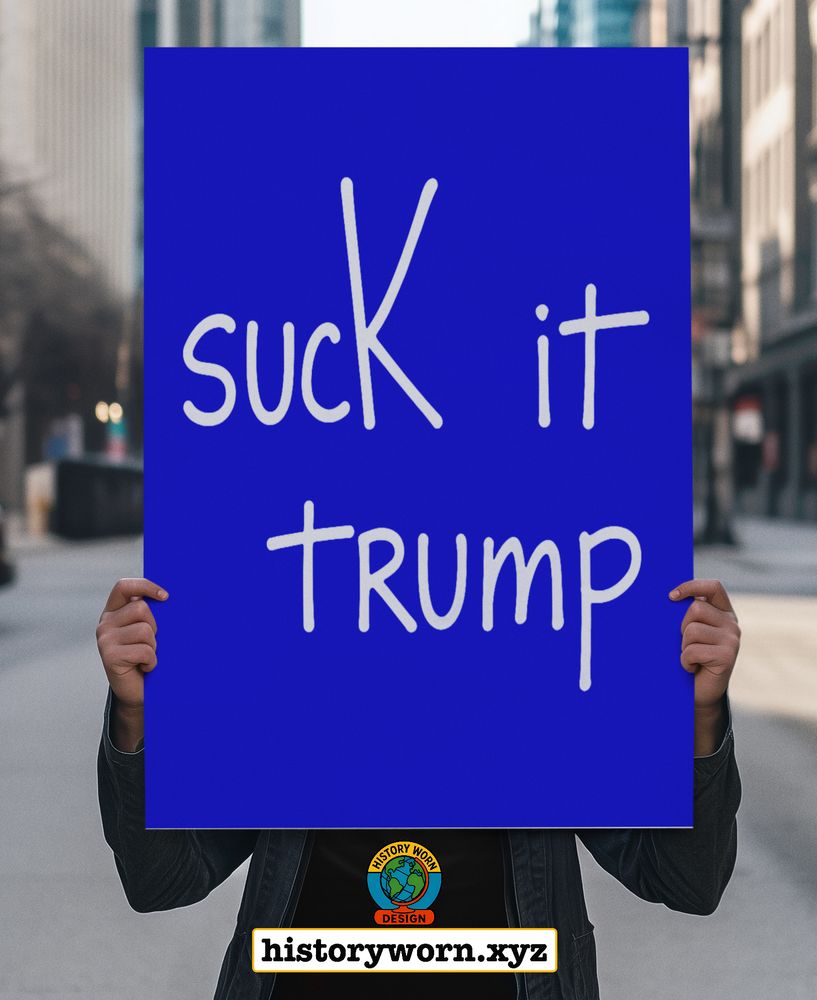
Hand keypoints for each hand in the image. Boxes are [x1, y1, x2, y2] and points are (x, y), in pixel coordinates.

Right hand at [96, 578, 167, 750]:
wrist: (138, 692)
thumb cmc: (147, 657)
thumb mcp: (149, 631)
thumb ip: (150, 614)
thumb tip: (171, 598)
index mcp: (114, 612)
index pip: (123, 586)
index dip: (145, 586)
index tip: (166, 597)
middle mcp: (105, 623)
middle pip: (141, 608)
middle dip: (155, 626)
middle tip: (150, 644)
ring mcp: (105, 639)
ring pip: (145, 630)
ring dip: (154, 646)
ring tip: (146, 657)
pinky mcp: (109, 656)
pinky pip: (144, 650)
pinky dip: (152, 661)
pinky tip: (145, 667)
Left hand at [669, 579, 739, 754]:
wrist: (699, 693)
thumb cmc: (690, 658)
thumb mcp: (688, 632)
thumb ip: (687, 615)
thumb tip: (668, 597)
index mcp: (723, 612)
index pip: (713, 587)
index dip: (692, 586)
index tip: (671, 596)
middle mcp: (732, 623)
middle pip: (696, 608)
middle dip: (681, 627)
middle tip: (685, 644)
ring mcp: (732, 640)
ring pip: (692, 630)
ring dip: (683, 646)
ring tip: (689, 657)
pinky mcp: (728, 656)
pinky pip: (693, 650)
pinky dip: (685, 661)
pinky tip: (691, 667)